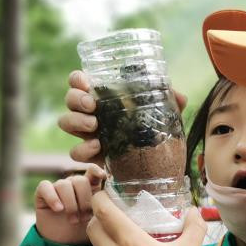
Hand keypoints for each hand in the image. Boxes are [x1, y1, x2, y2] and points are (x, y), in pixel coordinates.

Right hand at [35, 164, 106, 244]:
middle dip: (84, 200)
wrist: (66, 243)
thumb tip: (114, 199)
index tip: (103, 176)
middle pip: (80, 180)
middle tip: (86, 217)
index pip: (92, 171)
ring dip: (70, 204)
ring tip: (74, 220)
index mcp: (90, 186)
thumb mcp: (99, 218)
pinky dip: (53, 198)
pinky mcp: (43, 193)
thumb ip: (105, 205)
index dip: (97, 171)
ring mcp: (58, 187)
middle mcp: (74, 184)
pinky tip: (59, 209)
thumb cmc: (86, 230)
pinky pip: (45, 187)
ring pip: (64, 184)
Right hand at [58, 70, 188, 165]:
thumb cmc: (154, 132)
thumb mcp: (164, 115)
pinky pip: (75, 152)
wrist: (156, 165)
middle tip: (93, 105)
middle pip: (70, 99)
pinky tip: (99, 147)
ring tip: (95, 126)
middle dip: (76, 99)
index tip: (87, 83)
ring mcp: (87, 134)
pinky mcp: (90, 155)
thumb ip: (171, 103)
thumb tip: (179, 96)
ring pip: (65, 122)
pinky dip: (83, 149)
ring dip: (76, 122)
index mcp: (104, 98)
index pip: (80, 81)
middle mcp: (91, 113)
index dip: (77, 79)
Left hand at [87, 191, 205, 245]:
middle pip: (92, 227)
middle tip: (115, 218)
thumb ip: (193, 228)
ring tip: (122, 245)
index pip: (102, 210)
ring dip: (103, 242)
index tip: (107, 195)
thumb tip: (195, 211)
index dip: (101, 198)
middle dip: (100, 219)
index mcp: (130, 241)